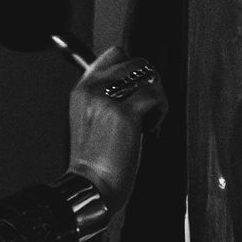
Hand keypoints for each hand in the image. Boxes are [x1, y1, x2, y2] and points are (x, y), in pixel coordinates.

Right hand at [67, 47, 166, 213]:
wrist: (89, 186)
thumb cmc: (93, 161)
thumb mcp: (88, 121)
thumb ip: (104, 98)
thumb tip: (133, 86)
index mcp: (81, 90)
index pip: (113, 55)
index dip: (132, 67)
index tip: (137, 87)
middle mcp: (92, 90)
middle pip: (135, 62)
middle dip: (149, 81)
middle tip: (147, 105)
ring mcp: (107, 100)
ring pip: (148, 76)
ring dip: (157, 96)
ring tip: (149, 118)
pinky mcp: (124, 115)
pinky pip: (154, 96)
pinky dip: (160, 111)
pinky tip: (150, 128)